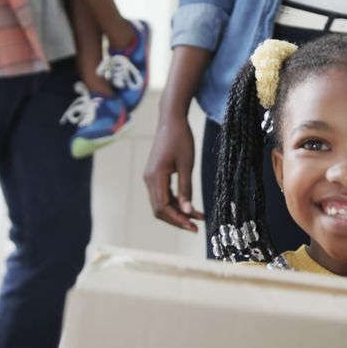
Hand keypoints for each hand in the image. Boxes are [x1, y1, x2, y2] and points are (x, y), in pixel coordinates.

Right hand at [143, 111, 204, 231]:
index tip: (193, 226)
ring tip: (197, 218)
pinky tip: (190, 207)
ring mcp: (151, 178)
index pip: (162, 207)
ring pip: (161, 204)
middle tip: (197, 226)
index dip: (177, 219)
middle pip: (159, 209)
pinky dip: (175, 203)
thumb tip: (188, 212)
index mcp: (155, 177)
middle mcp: (149, 180)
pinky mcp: (155, 176)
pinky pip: (163, 195)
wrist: (171, 120)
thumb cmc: (181, 139)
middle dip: (178, 219)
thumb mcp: (187, 164)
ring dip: (178, 212)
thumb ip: (186, 189)